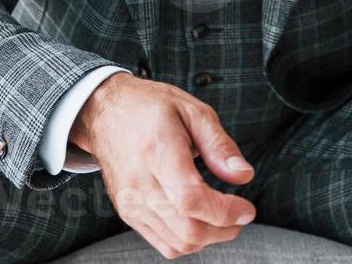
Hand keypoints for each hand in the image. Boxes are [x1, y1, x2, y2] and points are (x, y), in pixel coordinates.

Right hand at [69, 72, 256, 257]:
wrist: (105, 114)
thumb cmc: (150, 108)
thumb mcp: (192, 111)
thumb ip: (219, 145)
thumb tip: (243, 175)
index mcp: (157, 152)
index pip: (190, 199)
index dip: (224, 211)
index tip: (246, 208)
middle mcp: (140, 183)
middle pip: (186, 229)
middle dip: (223, 230)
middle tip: (240, 214)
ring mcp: (131, 203)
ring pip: (177, 243)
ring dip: (209, 238)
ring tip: (223, 217)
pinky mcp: (129, 213)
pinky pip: (163, 243)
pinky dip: (188, 240)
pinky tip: (200, 221)